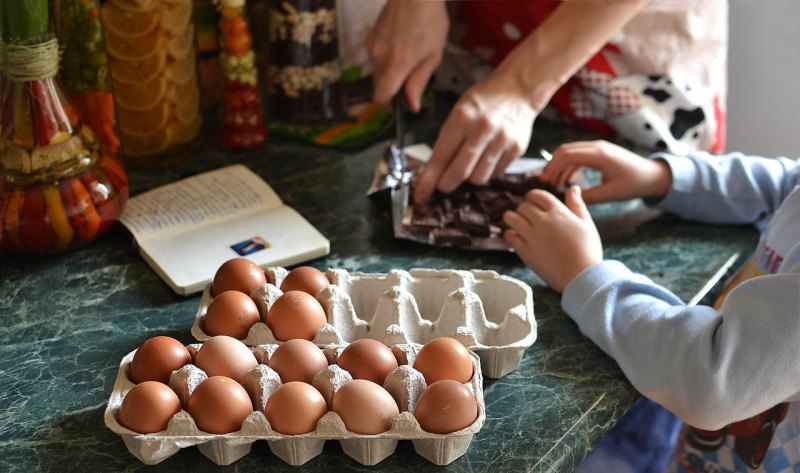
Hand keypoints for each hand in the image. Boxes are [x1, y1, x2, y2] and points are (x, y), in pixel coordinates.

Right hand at [366, 0, 448, 112]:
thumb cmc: (430, 21)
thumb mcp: (433, 55)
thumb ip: (419, 82)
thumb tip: (412, 106)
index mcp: (396, 65)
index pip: (380, 97)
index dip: (389, 105)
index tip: (400, 104)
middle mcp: (378, 58)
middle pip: (378, 86)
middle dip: (392, 88)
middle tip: (412, 78)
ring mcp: (372, 46)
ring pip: (377, 71)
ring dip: (389, 73)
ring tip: (409, 56)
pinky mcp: (370, 37)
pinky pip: (375, 57)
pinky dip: (385, 59)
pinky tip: (400, 45)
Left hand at [412, 73, 536, 203]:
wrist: (517, 90)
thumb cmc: (482, 103)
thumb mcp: (458, 112)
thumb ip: (446, 140)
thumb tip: (432, 173)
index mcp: (463, 117)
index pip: (441, 156)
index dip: (429, 180)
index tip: (420, 195)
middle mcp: (483, 129)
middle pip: (460, 172)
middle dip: (446, 185)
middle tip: (443, 186)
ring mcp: (502, 140)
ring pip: (479, 178)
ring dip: (469, 179)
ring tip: (469, 165)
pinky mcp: (517, 149)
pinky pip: (495, 174)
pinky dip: (486, 172)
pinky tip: (485, 159)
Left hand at [504, 186, 601, 292]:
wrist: (581, 276)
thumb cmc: (588, 250)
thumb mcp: (586, 224)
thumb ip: (577, 204)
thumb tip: (573, 188)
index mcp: (558, 212)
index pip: (538, 195)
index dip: (533, 196)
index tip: (532, 200)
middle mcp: (542, 221)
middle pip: (523, 206)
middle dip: (524, 208)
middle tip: (525, 214)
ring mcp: (532, 236)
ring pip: (511, 218)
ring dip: (511, 217)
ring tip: (514, 221)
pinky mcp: (525, 251)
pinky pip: (509, 237)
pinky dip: (509, 234)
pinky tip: (514, 236)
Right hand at [539, 141, 671, 203]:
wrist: (653, 175)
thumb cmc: (634, 184)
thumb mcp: (610, 194)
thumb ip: (589, 197)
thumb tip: (569, 199)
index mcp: (599, 155)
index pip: (567, 155)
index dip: (553, 167)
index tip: (544, 181)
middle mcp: (597, 147)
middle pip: (565, 150)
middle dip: (552, 165)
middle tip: (544, 181)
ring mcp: (599, 147)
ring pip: (571, 151)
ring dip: (560, 164)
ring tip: (553, 182)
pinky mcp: (601, 152)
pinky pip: (579, 155)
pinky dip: (570, 165)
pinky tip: (567, 179)